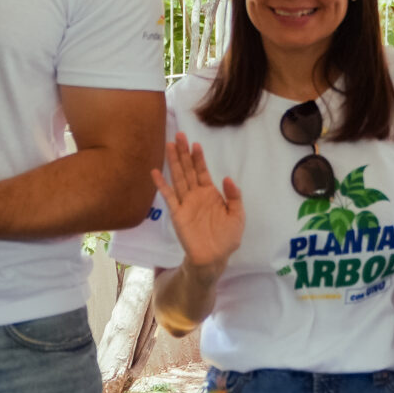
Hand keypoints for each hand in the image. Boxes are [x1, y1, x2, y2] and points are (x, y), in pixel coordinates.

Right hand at [151, 133, 243, 270]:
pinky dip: (162, 184)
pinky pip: (169, 196)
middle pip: (188, 169)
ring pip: (178, 178)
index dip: (199, 158)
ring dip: (174, 162)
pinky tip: (156, 172)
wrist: (214, 257)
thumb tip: (226, 178)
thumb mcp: (238, 215)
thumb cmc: (227, 237)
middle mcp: (196, 195)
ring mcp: (185, 203)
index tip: (195, 143)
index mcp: (210, 194)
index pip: (202, 171)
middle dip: (183, 153)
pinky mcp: (177, 213)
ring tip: (168, 145)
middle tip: (179, 135)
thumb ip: (234, 196)